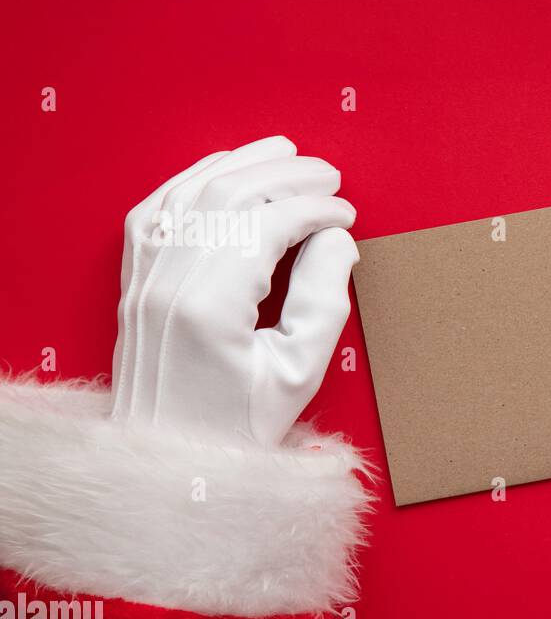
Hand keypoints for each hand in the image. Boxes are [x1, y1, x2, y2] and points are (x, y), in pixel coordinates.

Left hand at [110, 136, 359, 445]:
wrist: (168, 466)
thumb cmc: (238, 431)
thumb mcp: (299, 375)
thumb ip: (323, 302)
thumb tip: (336, 241)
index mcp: (209, 309)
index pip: (265, 226)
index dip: (313, 210)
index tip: (348, 215)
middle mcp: (167, 285)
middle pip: (228, 198)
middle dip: (285, 177)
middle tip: (330, 175)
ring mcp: (143, 281)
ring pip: (189, 194)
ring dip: (240, 165)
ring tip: (285, 152)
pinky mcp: (133, 285)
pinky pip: (154, 211)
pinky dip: (191, 181)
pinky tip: (223, 171)